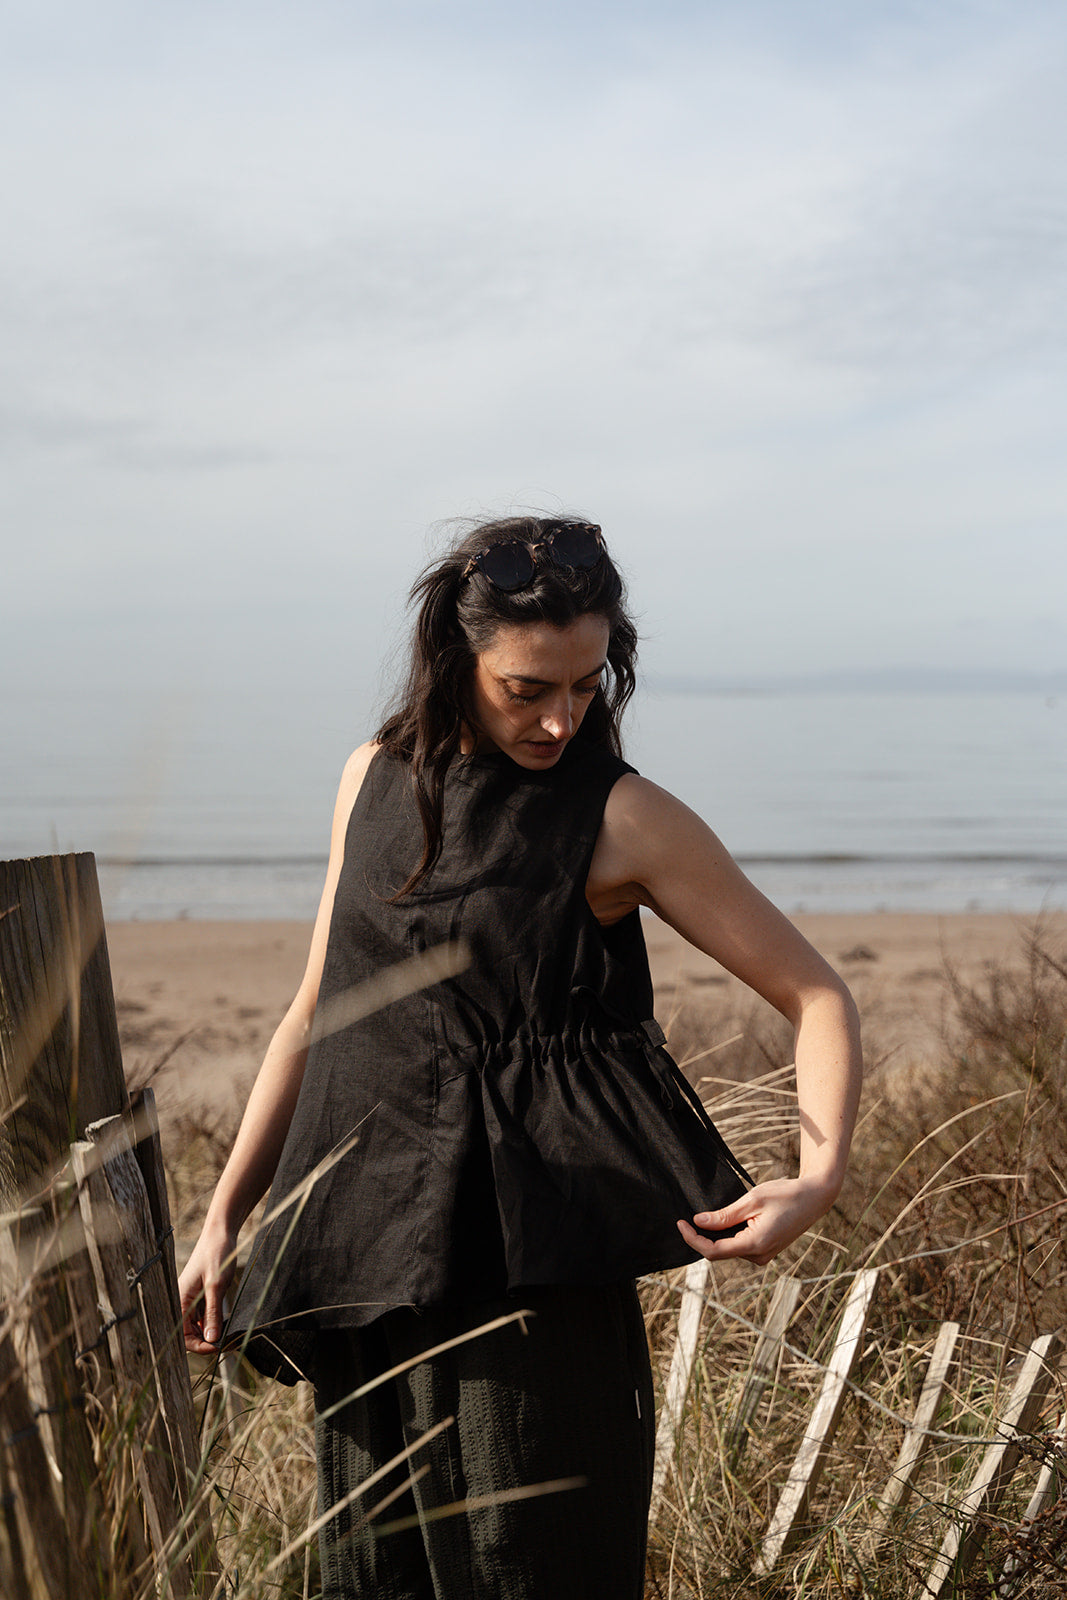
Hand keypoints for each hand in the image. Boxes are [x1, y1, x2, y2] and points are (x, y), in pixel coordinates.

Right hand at [178, 1218, 237, 1354]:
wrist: (221, 1234)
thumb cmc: (217, 1255)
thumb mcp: (216, 1286)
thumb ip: (212, 1313)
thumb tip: (211, 1339)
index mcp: (180, 1300)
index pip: (182, 1335)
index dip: (199, 1345)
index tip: (217, 1347)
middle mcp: (182, 1302)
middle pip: (188, 1334)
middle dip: (205, 1342)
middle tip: (226, 1343)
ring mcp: (191, 1300)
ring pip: (196, 1327)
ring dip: (210, 1333)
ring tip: (228, 1335)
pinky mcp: (201, 1297)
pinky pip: (203, 1317)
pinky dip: (213, 1323)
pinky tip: (225, 1323)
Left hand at [677, 1176, 838, 1267]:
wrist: (814, 1198)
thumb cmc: (785, 1194)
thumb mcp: (752, 1200)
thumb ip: (725, 1215)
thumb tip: (699, 1221)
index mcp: (755, 1245)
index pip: (713, 1251)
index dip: (693, 1239)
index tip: (680, 1223)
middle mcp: (759, 1256)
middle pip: (719, 1252)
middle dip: (702, 1237)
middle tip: (687, 1217)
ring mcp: (764, 1255)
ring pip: (729, 1249)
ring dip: (715, 1236)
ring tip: (706, 1216)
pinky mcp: (766, 1250)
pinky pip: (740, 1246)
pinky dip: (728, 1235)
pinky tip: (723, 1221)